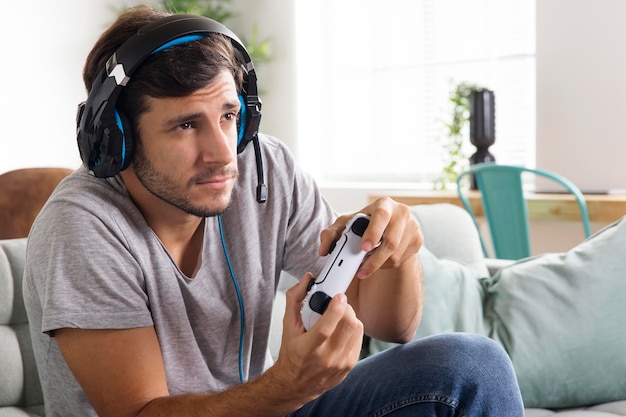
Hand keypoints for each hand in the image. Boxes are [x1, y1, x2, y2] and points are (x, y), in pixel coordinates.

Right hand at [269, 273, 363, 404]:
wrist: (296, 384)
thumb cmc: (292, 353)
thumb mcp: (288, 326)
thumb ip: (295, 299)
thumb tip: (307, 278)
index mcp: (307, 348)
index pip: (326, 328)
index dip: (335, 309)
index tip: (338, 295)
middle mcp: (326, 358)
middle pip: (348, 326)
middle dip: (346, 308)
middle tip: (339, 304)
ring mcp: (340, 363)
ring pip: (357, 330)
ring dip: (351, 317)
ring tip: (340, 317)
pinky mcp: (350, 365)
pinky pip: (359, 339)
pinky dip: (353, 329)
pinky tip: (342, 330)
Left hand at [319, 197, 422, 278]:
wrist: (388, 228)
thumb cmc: (365, 224)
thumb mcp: (346, 225)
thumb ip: (330, 234)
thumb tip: (323, 250)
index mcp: (384, 204)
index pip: (381, 215)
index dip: (374, 232)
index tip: (364, 247)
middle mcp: (401, 213)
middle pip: (391, 241)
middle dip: (374, 259)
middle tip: (360, 271)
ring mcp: (413, 227)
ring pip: (395, 254)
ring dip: (378, 264)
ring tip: (365, 266)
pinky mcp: (418, 241)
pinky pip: (401, 260)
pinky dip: (387, 265)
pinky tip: (378, 260)